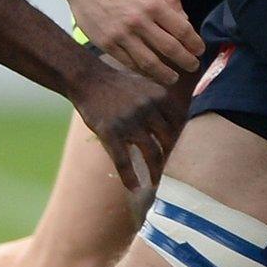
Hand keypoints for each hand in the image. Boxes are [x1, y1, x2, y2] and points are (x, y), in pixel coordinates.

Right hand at [69, 0, 204, 84]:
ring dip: (166, 74)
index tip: (200, 50)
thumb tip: (186, 20)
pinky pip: (129, 64)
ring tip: (174, 77)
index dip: (194, 43)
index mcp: (152, 2)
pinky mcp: (106, 43)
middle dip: (186, 61)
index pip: (182, 30)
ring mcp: (121, 34)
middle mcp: (138, 20)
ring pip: (150, 63)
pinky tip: (151, 73)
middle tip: (193, 66)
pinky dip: (143, 72)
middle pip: (170, 49)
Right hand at [70, 56, 184, 188]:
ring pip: (151, 154)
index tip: (173, 149)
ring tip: (155, 183)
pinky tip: (134, 188)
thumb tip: (178, 121)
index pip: (178, 123)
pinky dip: (130, 178)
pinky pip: (123, 161)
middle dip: (168, 157)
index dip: (177, 138)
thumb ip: (160, 102)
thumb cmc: (117, 83)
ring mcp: (129, 121)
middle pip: (167, 141)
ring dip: (155, 172)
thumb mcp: (145, 84)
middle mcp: (147, 108)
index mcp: (159, 96)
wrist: (87, 78)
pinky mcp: (110, 133)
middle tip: (165, 168)